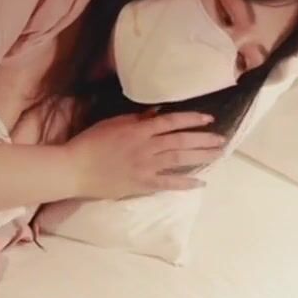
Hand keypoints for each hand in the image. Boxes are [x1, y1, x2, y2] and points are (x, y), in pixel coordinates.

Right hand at [63, 111, 223, 199]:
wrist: (75, 169)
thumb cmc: (90, 143)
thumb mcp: (112, 124)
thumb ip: (136, 119)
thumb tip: (156, 113)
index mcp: (139, 130)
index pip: (171, 122)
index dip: (191, 119)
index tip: (208, 118)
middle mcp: (147, 147)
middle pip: (182, 141)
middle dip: (204, 139)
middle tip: (223, 139)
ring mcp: (146, 166)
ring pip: (180, 159)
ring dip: (202, 156)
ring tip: (218, 154)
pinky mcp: (142, 184)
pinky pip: (168, 183)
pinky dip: (185, 183)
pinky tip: (201, 182)